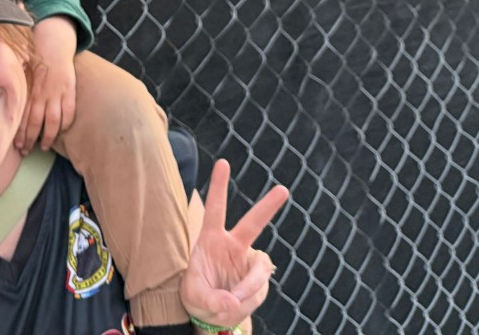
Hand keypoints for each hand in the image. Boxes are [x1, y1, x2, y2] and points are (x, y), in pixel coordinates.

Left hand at [19, 20, 77, 150]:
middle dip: (30, 139)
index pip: (23, 116)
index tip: (16, 145)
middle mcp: (42, 94)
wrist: (53, 45)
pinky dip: (66, 123)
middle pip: (36, 122)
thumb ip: (13, 88)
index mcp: (28, 90)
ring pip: (53, 121)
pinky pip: (69, 112)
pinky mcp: (69, 91)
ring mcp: (57, 93)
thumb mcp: (20, 72)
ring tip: (44, 147)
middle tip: (26, 151)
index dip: (19, 133)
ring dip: (48, 136)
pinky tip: (61, 132)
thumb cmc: (34, 61)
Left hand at [179, 160, 288, 331]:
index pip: (215, 209)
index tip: (223, 162)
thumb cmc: (198, 296)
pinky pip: (260, 287)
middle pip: (254, 222)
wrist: (213, 315)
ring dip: (249, 286)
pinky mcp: (259, 279)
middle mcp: (234, 246)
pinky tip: (238, 304)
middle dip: (268, 206)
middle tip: (283, 189)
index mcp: (211, 239)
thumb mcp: (195, 298)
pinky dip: (249, 297)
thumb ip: (210, 300)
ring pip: (260, 267)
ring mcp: (249, 262)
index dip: (219, 186)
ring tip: (233, 301)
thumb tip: (232, 301)